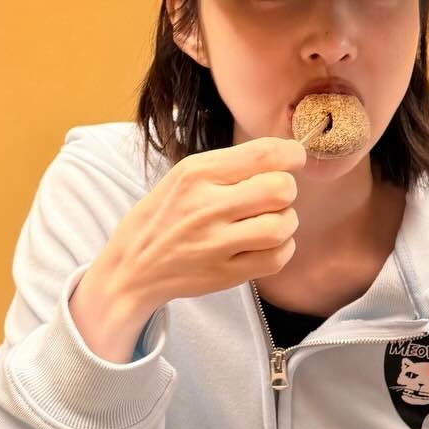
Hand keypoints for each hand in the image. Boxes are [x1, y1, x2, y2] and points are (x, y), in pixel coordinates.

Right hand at [90, 135, 307, 316]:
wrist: (133, 265)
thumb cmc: (166, 214)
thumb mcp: (185, 175)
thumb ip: (231, 164)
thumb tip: (285, 155)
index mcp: (198, 173)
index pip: (264, 154)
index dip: (292, 154)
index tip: (295, 159)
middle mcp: (207, 206)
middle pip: (280, 189)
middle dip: (287, 190)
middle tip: (276, 196)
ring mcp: (215, 244)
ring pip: (282, 226)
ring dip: (286, 222)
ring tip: (271, 221)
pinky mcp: (224, 274)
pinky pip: (276, 258)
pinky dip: (282, 249)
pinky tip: (267, 244)